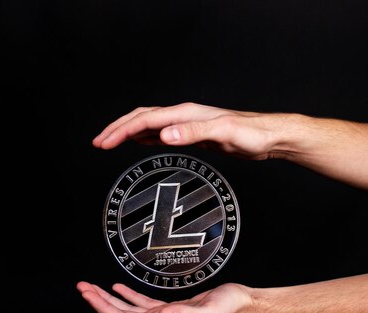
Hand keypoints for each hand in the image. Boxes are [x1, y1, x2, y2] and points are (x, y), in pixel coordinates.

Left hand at [76, 281, 252, 312]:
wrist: (242, 306)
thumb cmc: (228, 308)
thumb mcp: (208, 311)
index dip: (104, 308)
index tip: (88, 294)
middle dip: (100, 302)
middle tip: (82, 287)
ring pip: (129, 309)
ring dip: (109, 299)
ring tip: (92, 287)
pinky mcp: (171, 309)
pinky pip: (142, 304)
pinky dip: (127, 296)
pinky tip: (118, 287)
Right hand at [92, 102, 296, 159]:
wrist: (269, 137)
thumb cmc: (251, 134)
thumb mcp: (222, 133)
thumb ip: (192, 133)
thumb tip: (163, 135)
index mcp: (186, 114)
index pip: (144, 120)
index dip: (121, 131)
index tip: (103, 142)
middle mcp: (184, 116)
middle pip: (141, 118)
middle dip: (117, 129)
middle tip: (98, 143)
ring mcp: (188, 124)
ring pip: (149, 124)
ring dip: (127, 132)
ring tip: (110, 142)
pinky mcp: (194, 134)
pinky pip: (161, 133)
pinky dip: (144, 137)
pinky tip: (140, 142)